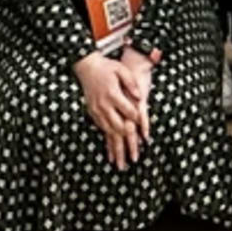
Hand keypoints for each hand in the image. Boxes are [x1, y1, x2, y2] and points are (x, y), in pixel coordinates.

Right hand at [75, 48, 150, 166]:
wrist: (86, 67)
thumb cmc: (106, 67)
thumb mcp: (121, 70)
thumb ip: (131, 83)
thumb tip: (140, 96)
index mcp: (112, 94)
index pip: (128, 111)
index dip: (138, 121)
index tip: (145, 132)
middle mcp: (104, 105)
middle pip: (118, 128)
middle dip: (127, 144)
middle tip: (134, 159)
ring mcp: (97, 110)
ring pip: (109, 132)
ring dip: (116, 148)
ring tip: (121, 164)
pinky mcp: (93, 112)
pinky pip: (101, 129)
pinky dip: (107, 141)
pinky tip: (111, 151)